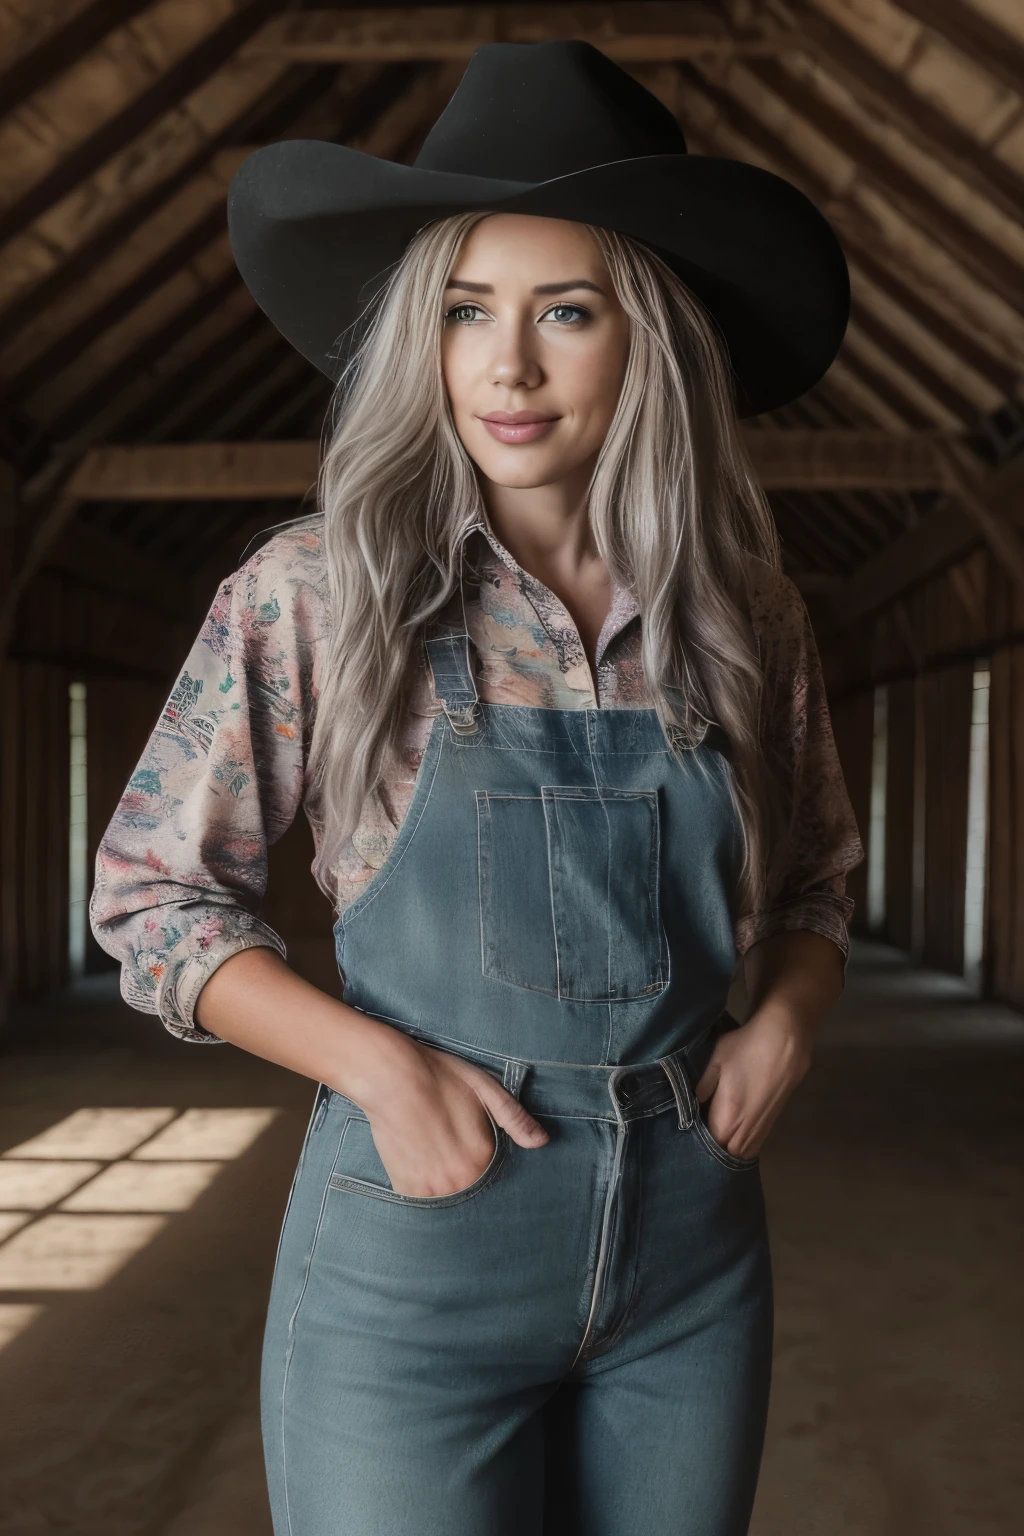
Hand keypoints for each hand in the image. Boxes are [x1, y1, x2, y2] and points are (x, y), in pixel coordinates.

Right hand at [348, 1032, 549, 1198]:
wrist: (389, 1076)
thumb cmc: (437, 1076)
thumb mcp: (485, 1088)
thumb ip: (515, 1119)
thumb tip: (543, 1141)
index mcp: (484, 1156)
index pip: (494, 1173)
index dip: (483, 1160)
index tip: (468, 1147)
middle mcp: (461, 1179)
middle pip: (470, 1188)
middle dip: (463, 1174)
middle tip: (445, 1148)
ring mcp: (432, 1187)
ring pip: (447, 1197)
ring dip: (443, 1183)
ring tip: (431, 1153)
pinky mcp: (406, 1188)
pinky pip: (421, 1200)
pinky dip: (421, 1187)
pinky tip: (417, 1162)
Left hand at [693, 1008, 812, 1160]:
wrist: (786, 1039)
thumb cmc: (747, 1046)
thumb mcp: (717, 1058)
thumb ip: (704, 1084)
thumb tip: (696, 1102)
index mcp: (729, 1115)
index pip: (712, 1142)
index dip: (702, 1139)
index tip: (695, 1127)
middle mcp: (747, 1127)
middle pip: (728, 1152)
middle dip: (717, 1146)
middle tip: (707, 1129)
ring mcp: (763, 1126)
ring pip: (745, 1151)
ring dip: (732, 1147)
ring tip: (722, 1131)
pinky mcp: (775, 1120)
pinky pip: (757, 1143)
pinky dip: (746, 1142)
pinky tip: (739, 1128)